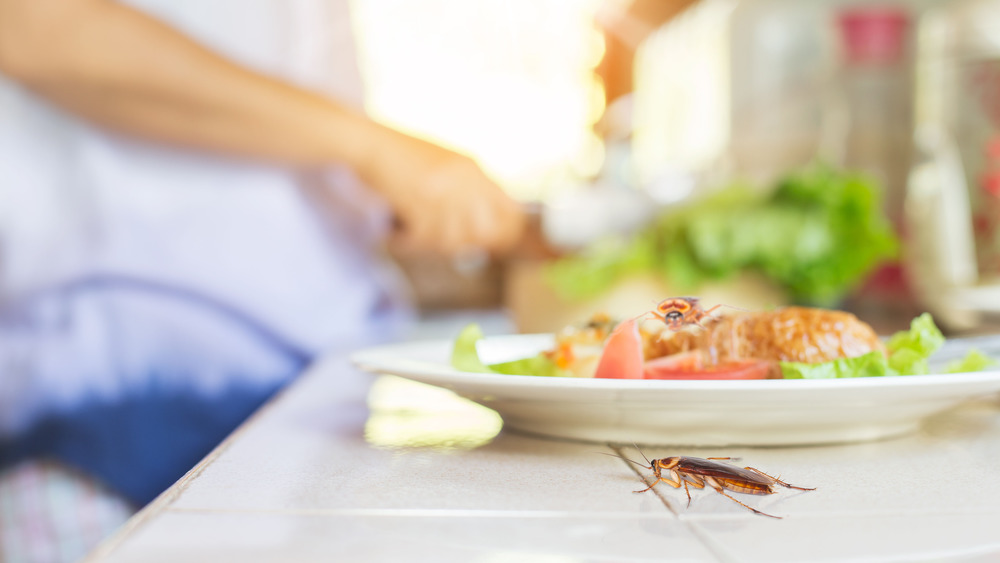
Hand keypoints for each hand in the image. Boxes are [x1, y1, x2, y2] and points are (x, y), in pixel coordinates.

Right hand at [358, 125, 525, 255]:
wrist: (367, 142)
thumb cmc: (398, 155)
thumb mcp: (444, 164)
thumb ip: (466, 190)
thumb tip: (481, 233)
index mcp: (474, 168)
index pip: (510, 211)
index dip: (501, 234)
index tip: (483, 244)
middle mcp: (465, 179)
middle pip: (483, 233)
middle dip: (463, 245)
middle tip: (438, 242)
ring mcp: (444, 190)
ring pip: (451, 240)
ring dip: (428, 245)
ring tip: (409, 235)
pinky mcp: (420, 201)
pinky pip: (423, 239)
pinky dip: (406, 242)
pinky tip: (394, 234)